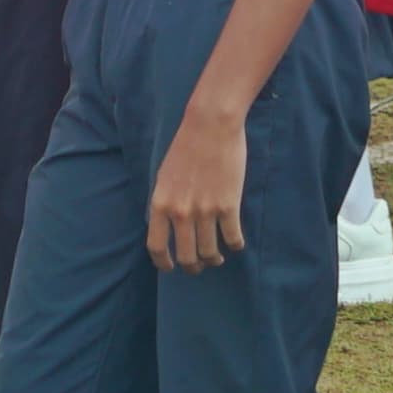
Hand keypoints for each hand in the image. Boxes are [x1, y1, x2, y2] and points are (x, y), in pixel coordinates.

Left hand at [147, 98, 251, 270]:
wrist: (211, 125)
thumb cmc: (187, 146)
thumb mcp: (165, 176)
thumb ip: (165, 202)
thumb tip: (167, 226)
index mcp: (161, 203)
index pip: (157, 246)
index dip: (163, 263)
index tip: (171, 268)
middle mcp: (180, 212)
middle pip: (187, 256)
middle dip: (193, 267)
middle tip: (199, 266)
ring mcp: (205, 210)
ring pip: (210, 251)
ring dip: (214, 258)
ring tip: (217, 256)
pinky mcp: (228, 205)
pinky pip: (232, 238)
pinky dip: (235, 245)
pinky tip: (236, 243)